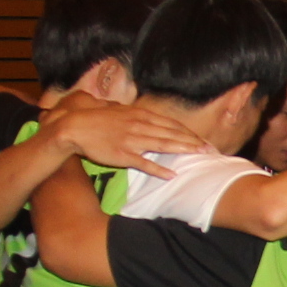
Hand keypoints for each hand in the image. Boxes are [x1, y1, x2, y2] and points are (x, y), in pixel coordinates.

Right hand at [50, 92, 192, 177]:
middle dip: (194, 142)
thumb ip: (137, 115)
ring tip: (199, 156)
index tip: (203, 140)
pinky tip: (171, 174)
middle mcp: (140, 125)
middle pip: (173, 134)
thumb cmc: (97, 120)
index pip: (171, 124)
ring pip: (164, 145)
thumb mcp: (120, 111)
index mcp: (141, 115)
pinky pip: (144, 163)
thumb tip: (148, 117)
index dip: (189, 133)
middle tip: (211, 150)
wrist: (75, 126)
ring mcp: (132, 140)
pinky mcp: (123, 155)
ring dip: (184, 150)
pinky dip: (159, 169)